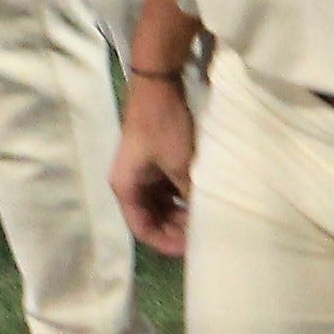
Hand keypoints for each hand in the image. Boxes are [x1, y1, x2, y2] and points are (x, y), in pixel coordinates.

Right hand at [113, 68, 196, 255]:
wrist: (160, 85)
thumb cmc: (164, 127)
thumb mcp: (180, 165)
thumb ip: (190, 196)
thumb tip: (205, 221)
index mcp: (126, 187)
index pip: (142, 229)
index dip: (166, 243)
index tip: (192, 248)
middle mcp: (131, 183)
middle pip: (151, 219)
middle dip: (176, 230)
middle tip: (204, 234)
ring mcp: (144, 172)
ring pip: (161, 206)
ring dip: (181, 214)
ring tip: (207, 219)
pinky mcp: (155, 162)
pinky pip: (167, 190)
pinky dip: (182, 198)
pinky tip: (203, 200)